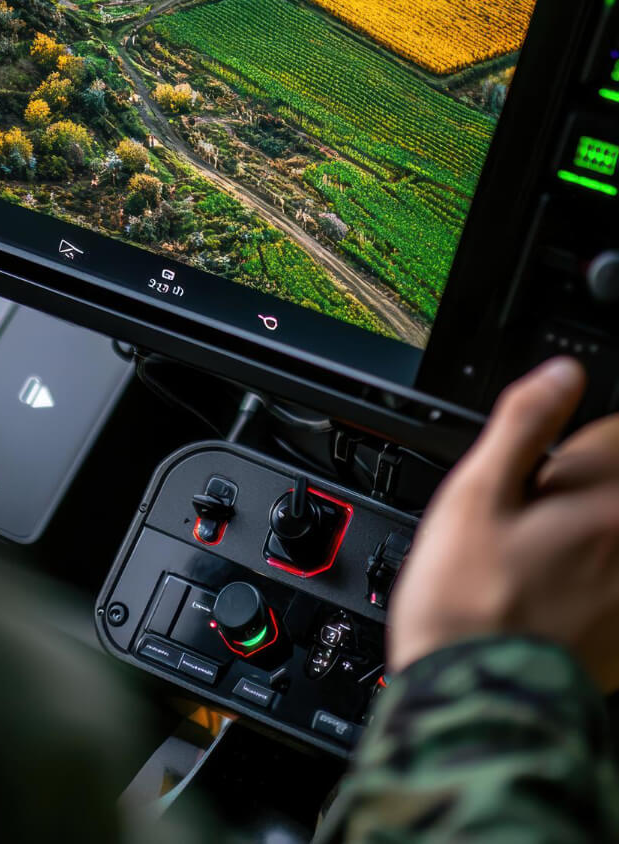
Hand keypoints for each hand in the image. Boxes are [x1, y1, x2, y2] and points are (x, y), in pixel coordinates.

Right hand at [389, 356, 618, 690]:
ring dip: (589, 532)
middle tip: (536, 514)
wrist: (478, 698)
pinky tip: (554, 596)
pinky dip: (594, 580)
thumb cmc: (466, 598)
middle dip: (586, 487)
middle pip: (618, 486)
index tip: (547, 459)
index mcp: (603, 499)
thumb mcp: (477, 491)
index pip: (618, 432)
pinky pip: (614, 587)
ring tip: (537, 559)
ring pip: (615, 535)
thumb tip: (563, 372)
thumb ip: (526, 422)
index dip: (580, 435)